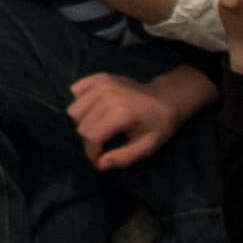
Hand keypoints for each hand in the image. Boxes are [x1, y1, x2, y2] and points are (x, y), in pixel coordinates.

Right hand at [67, 72, 189, 170]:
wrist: (167, 98)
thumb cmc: (159, 125)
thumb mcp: (147, 146)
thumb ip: (123, 157)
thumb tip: (100, 165)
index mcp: (121, 113)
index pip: (91, 137)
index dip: (93, 153)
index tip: (100, 160)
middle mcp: (107, 95)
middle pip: (81, 125)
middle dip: (89, 140)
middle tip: (104, 144)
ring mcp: (102, 83)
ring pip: (74, 110)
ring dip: (84, 123)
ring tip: (100, 126)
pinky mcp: (99, 77)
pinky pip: (76, 92)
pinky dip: (81, 103)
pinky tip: (95, 109)